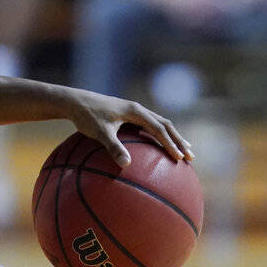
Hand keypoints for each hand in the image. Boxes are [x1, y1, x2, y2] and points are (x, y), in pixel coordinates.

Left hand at [67, 89, 193, 165]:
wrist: (75, 101)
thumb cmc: (87, 116)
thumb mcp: (99, 132)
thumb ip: (113, 147)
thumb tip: (126, 164)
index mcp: (136, 111)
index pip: (159, 128)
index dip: (171, 143)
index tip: (180, 158)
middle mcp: (138, 109)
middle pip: (166, 125)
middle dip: (179, 141)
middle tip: (191, 157)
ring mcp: (134, 111)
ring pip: (160, 123)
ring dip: (173, 137)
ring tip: (184, 151)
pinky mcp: (128, 115)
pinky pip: (150, 125)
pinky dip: (160, 135)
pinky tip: (159, 146)